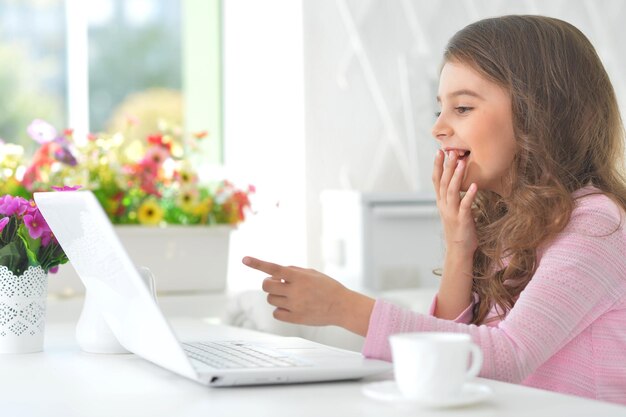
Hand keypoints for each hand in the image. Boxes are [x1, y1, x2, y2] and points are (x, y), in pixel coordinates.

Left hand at [241, 256, 374, 334]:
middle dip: (269, 284)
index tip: (244, 259)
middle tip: (278, 285)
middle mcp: (295, 290)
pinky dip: (280, 310)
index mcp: (299, 277)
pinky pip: (276, 313)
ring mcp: (294, 305)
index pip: (274, 268)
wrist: (342, 306)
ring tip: (290, 296)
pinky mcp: (295, 318)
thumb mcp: (312, 273)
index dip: (257, 263)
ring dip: (276, 296)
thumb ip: (293, 271)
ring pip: (270, 299)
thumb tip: (275, 272)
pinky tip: (291, 307)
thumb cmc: (328, 287)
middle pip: (266, 286)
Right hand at [432, 150, 478, 254]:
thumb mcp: (453, 210)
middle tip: (451, 151)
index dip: (437, 166)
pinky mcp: (462, 220)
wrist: (458, 250)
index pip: (436, 180)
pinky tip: (474, 186)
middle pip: (443, 182)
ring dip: (456, 176)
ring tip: (462, 163)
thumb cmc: (459, 229)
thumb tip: (457, 183)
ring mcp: (452, 212)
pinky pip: (465, 205)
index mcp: (441, 202)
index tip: (439, 152)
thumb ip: (453, 197)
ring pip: (452, 191)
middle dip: (447, 166)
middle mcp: (444, 205)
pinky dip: (469, 195)